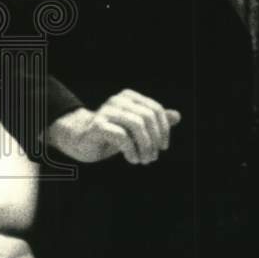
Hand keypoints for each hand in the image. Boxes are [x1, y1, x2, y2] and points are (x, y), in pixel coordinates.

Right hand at [47, 90, 180, 164]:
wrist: (80, 141)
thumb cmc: (112, 134)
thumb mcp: (136, 129)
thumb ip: (155, 121)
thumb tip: (177, 116)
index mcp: (129, 97)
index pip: (155, 110)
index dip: (164, 129)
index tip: (163, 147)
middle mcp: (118, 100)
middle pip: (148, 117)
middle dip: (154, 140)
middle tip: (152, 157)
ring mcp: (106, 111)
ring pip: (137, 125)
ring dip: (145, 146)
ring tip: (144, 160)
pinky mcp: (97, 126)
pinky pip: (122, 136)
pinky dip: (132, 150)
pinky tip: (132, 159)